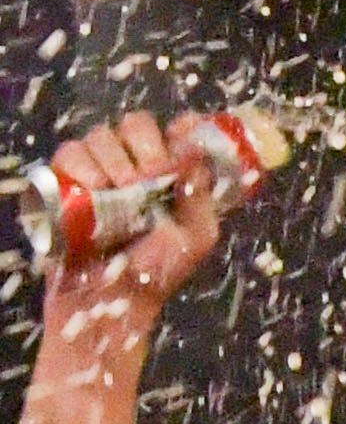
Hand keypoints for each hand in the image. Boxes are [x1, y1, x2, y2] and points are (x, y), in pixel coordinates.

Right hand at [37, 112, 234, 335]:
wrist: (111, 299)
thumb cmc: (157, 270)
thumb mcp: (194, 236)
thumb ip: (199, 194)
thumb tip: (196, 150)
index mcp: (173, 175)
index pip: (177, 131)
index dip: (181, 129)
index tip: (181, 138)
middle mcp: (137, 165)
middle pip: (136, 124)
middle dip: (144, 145)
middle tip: (146, 177)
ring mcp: (100, 170)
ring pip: (102, 135)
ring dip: (112, 158)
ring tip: (119, 190)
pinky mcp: (67, 180)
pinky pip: (69, 152)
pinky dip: (81, 164)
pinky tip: (93, 187)